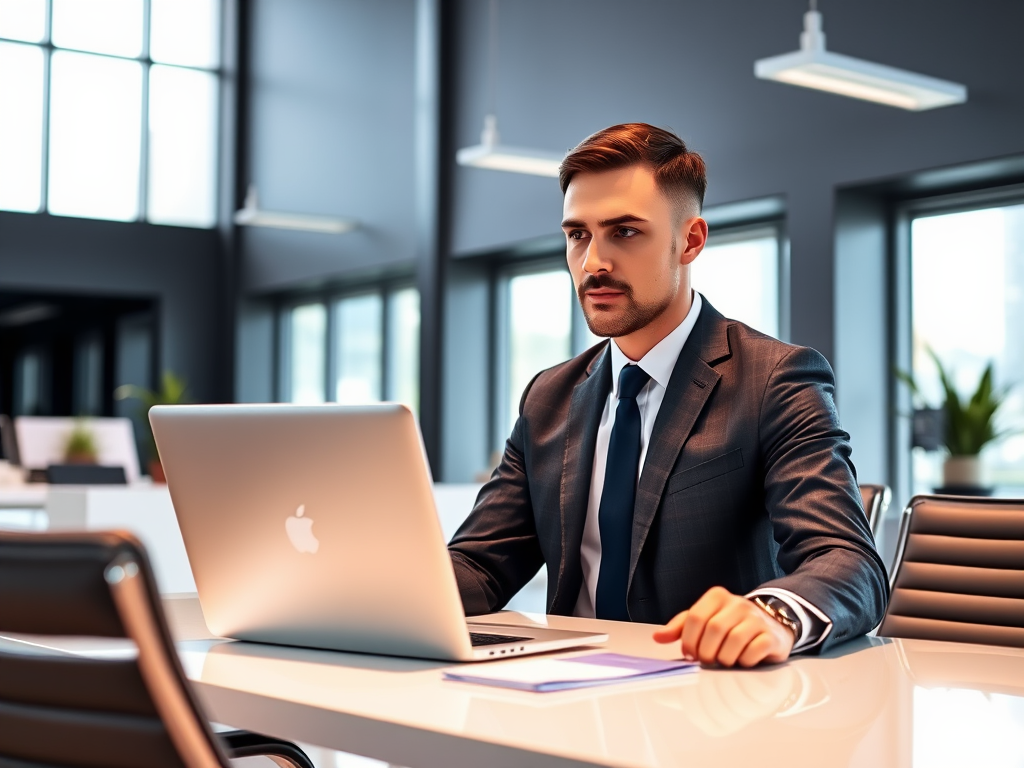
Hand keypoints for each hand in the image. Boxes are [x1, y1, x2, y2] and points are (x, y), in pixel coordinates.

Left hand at [652, 586, 795, 667]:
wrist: (770, 626)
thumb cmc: (731, 625)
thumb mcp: (704, 620)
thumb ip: (681, 627)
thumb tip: (657, 637)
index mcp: (717, 597)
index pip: (695, 616)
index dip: (688, 639)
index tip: (689, 653)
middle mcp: (738, 603)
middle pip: (713, 629)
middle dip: (705, 651)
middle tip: (706, 660)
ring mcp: (756, 618)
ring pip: (734, 640)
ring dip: (724, 658)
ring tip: (723, 660)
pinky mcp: (770, 635)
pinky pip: (753, 650)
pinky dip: (744, 660)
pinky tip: (742, 659)